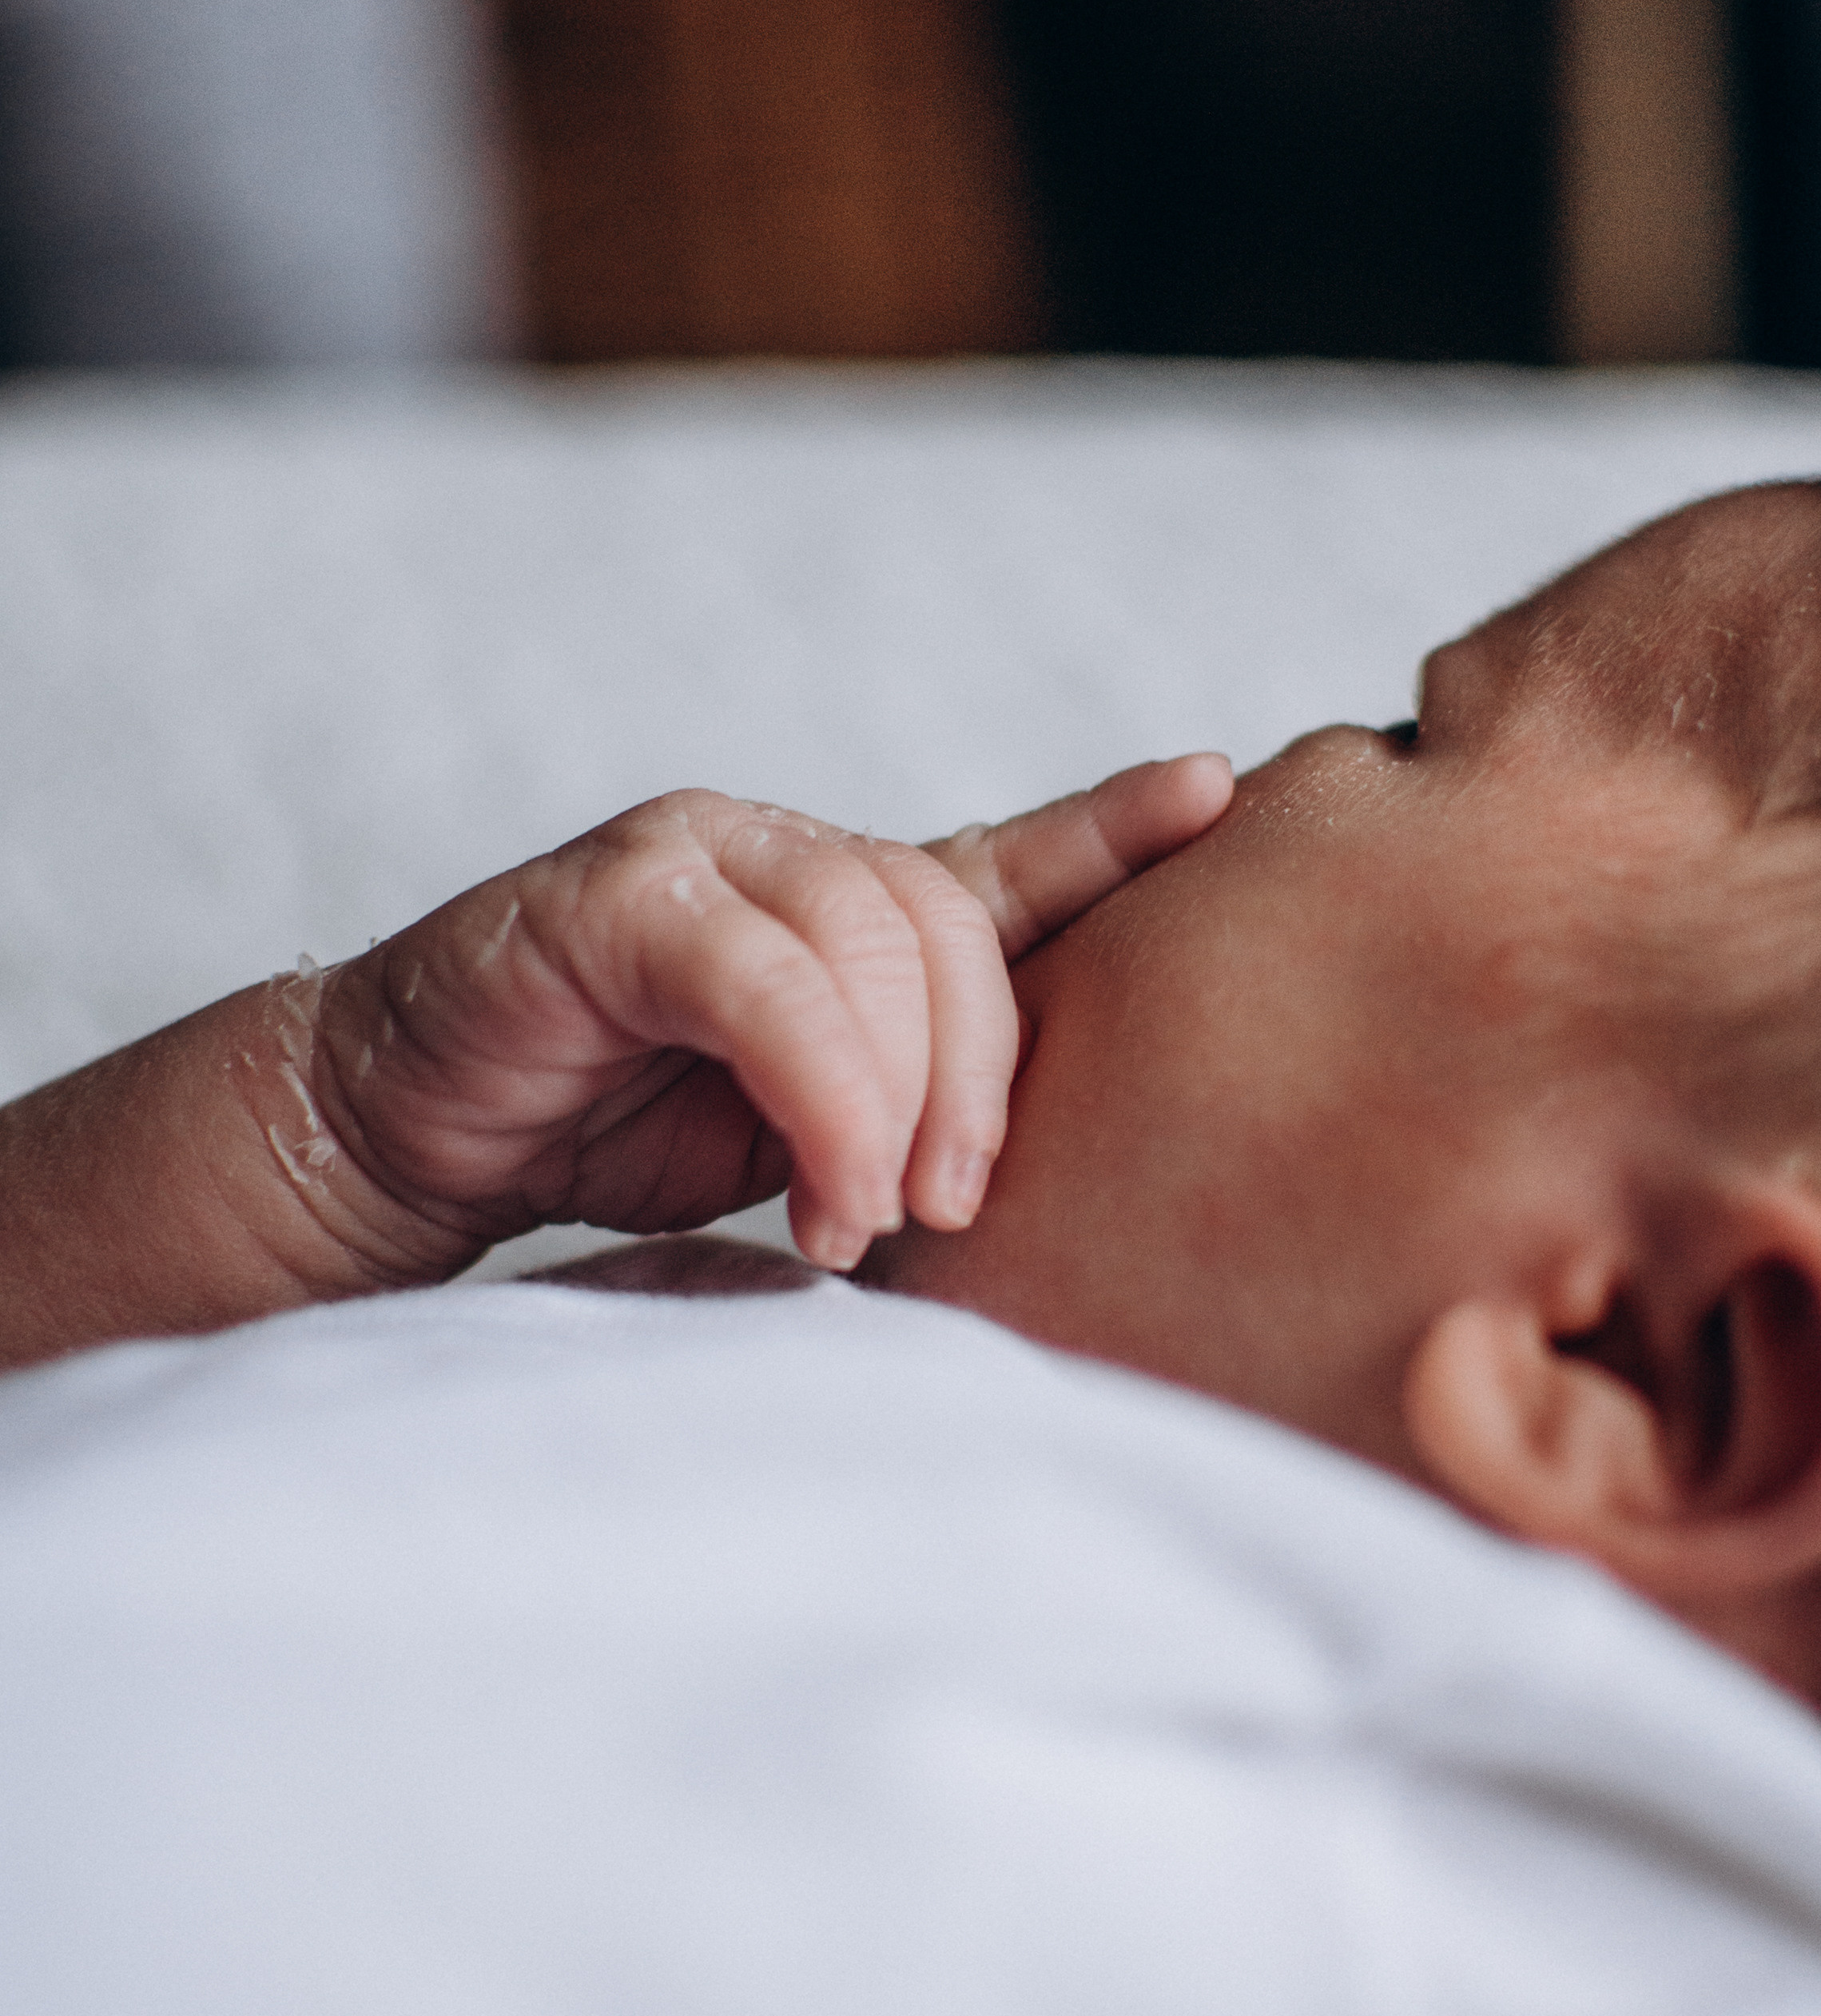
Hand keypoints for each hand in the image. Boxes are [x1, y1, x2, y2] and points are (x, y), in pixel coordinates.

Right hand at [303, 755, 1232, 1274]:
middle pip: (949, 917)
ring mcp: (695, 856)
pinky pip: (762, 976)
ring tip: (867, 1222)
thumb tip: (1013, 1181)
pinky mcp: (610, 900)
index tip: (1219, 793)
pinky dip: (817, 1092)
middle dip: (981, 1074)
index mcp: (841, 904)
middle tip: (955, 1204)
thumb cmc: (607, 1130)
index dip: (1108, 827)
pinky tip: (819, 1195)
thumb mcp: (793, 1126)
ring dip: (895, 1101)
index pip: (997, 861)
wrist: (407, 1136)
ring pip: (870, 934)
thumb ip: (897, 1105)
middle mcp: (780, 852)